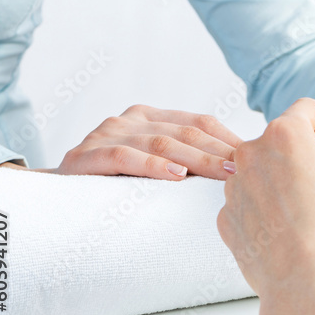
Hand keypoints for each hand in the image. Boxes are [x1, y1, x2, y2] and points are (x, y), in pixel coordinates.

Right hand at [56, 105, 241, 179]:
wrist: (57, 196)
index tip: (258, 157)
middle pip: (188, 132)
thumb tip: (242, 172)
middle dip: (221, 152)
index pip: (202, 123)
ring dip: (197, 160)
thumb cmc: (117, 184)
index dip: (229, 139)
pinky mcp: (86, 155)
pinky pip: (124, 156)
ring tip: (223, 174)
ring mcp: (108, 133)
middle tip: (249, 169)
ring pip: (163, 142)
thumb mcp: (156, 165)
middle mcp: (133, 119)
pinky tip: (176, 175)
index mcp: (154, 117)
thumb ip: (188, 161)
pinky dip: (152, 165)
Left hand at [217, 98, 314, 295]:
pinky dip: (272, 205)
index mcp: (284, 137)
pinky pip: (251, 200)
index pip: (309, 110)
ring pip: (266, 169)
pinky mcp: (227, 218)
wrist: (303, 284)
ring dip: (291, 178)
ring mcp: (234, 187)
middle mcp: (250, 155)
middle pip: (286, 139)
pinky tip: (294, 227)